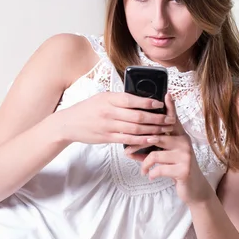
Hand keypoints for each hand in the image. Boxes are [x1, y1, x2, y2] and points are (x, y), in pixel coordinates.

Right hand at [58, 92, 175, 146]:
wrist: (69, 124)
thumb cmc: (87, 109)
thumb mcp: (101, 98)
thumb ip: (118, 99)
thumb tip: (140, 99)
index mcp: (108, 99)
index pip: (131, 100)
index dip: (148, 102)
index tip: (160, 104)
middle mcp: (109, 112)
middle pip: (137, 116)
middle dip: (156, 119)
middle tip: (169, 120)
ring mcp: (108, 126)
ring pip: (135, 129)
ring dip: (153, 130)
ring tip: (165, 130)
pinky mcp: (107, 137)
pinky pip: (127, 139)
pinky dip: (141, 140)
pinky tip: (151, 139)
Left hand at [126, 93, 214, 205]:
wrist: (193, 189)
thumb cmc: (175, 168)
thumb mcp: (165, 156)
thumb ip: (151, 149)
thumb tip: (128, 149)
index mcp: (179, 136)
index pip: (173, 119)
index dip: (170, 107)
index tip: (167, 94)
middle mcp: (184, 142)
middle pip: (156, 136)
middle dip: (138, 144)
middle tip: (127, 151)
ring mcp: (186, 155)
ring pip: (155, 154)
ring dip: (144, 163)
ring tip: (143, 169)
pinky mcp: (184, 169)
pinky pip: (159, 168)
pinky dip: (152, 173)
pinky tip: (151, 176)